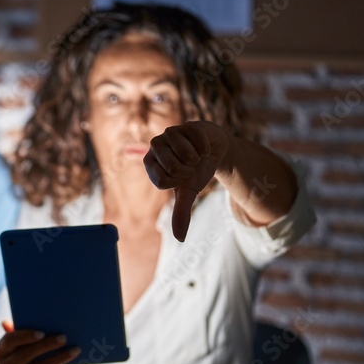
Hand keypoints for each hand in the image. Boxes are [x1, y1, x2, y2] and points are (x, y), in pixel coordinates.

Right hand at [0, 321, 80, 363]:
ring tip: (74, 350)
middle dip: (47, 345)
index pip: (10, 341)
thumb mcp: (15, 344)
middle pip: (27, 355)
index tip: (42, 332)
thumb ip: (16, 331)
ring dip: (58, 359)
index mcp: (0, 351)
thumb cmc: (19, 354)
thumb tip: (8, 322)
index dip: (25, 336)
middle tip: (64, 338)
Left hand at [143, 120, 230, 241]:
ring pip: (185, 154)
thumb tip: (180, 239)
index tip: (182, 177)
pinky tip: (203, 145)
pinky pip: (198, 142)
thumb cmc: (195, 172)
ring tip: (196, 155)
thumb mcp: (188, 193)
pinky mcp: (186, 125)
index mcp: (149, 164)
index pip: (162, 180)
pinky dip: (205, 148)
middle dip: (188, 171)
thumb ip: (181, 213)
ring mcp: (169, 133)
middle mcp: (154, 146)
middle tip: (190, 165)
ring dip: (197, 158)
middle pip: (172, 166)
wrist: (214, 151)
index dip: (178, 182)